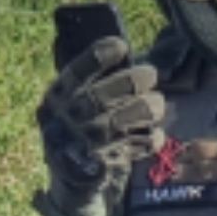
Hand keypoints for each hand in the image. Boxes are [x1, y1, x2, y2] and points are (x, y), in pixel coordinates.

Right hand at [38, 36, 164, 192]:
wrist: (65, 168)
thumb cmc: (72, 121)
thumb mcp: (64, 97)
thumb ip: (85, 79)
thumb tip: (123, 52)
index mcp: (61, 92)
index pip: (86, 64)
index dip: (108, 51)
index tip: (121, 47)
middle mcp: (79, 113)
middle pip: (127, 84)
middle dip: (145, 75)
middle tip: (150, 75)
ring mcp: (98, 137)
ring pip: (144, 110)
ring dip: (155, 104)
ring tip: (154, 104)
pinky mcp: (114, 156)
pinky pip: (148, 140)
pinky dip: (154, 135)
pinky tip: (151, 132)